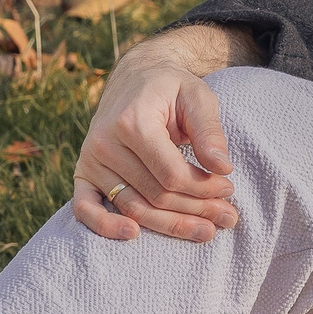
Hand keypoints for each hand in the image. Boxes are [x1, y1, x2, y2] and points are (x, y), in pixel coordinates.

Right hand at [70, 24, 257, 241]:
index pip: (171, 174)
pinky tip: (134, 235)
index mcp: (132, 122)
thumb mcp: (197, 96)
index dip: (203, 188)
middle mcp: (104, 143)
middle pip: (155, 195)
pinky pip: (85, 209)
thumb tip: (223, 168)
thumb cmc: (171, 88)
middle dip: (196, 209)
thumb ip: (209, 131)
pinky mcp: (83, 173)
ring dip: (171, 226)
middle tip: (228, 217)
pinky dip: (105, 227)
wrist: (135, 78)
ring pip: (133, 208)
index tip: (229, 189)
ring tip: (207, 231)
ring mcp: (90, 161)